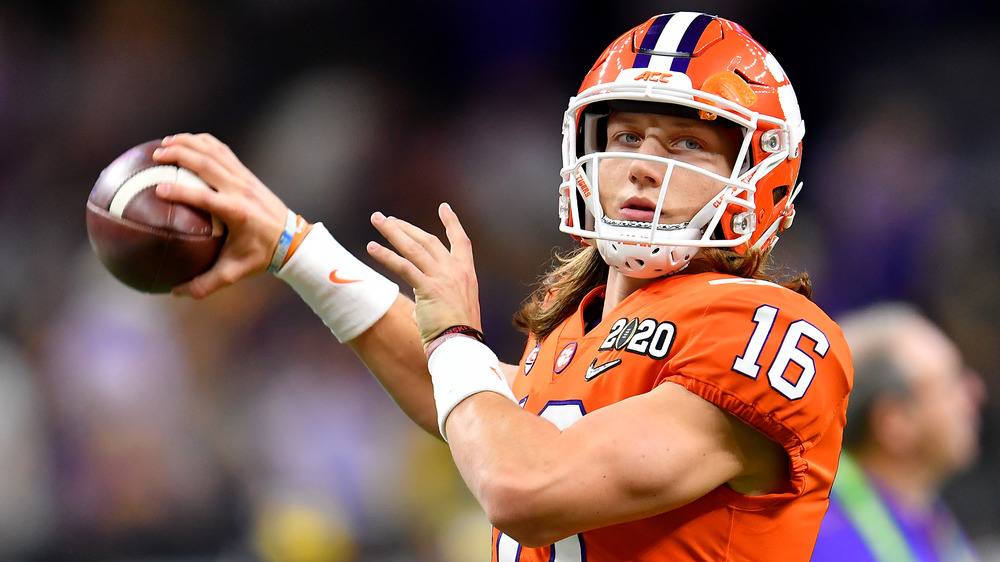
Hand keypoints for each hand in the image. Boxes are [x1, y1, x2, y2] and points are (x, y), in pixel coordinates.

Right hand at [152, 133, 289, 297]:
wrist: (292, 239)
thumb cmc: (261, 256)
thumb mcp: (235, 272)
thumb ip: (206, 283)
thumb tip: (175, 292)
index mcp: (236, 212)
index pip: (206, 197)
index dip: (182, 192)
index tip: (159, 190)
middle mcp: (240, 190)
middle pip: (208, 164)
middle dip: (180, 155)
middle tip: (156, 155)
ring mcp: (245, 178)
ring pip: (215, 152)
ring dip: (189, 144)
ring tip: (165, 142)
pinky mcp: (247, 174)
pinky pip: (223, 152)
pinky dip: (204, 143)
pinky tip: (186, 142)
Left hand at [367, 203, 481, 347]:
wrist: (462, 345)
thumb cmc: (457, 334)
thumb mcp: (452, 311)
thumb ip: (434, 302)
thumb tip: (418, 309)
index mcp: (467, 274)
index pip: (461, 241)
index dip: (452, 223)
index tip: (444, 207)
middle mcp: (456, 271)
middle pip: (428, 240)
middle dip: (406, 227)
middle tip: (387, 218)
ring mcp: (443, 278)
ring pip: (414, 247)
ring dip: (393, 232)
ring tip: (377, 221)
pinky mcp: (429, 288)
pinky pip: (404, 267)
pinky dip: (386, 256)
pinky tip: (372, 247)